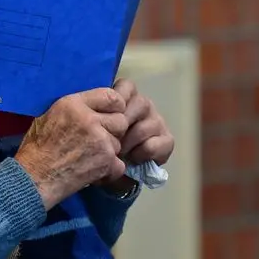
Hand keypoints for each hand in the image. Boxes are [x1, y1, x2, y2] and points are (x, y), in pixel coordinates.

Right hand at [14, 88, 128, 209]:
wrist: (34, 177)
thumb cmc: (37, 148)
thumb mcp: (50, 115)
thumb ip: (76, 109)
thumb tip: (94, 109)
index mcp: (74, 104)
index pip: (111, 96)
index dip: (114, 107)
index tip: (109, 115)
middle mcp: (90, 119)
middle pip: (120, 121)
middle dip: (113, 131)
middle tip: (98, 140)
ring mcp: (100, 141)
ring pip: (119, 144)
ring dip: (108, 152)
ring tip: (89, 158)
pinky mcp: (106, 162)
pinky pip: (120, 165)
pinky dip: (110, 171)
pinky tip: (94, 172)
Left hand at [96, 78, 174, 193]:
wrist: (112, 172)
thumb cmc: (98, 146)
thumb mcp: (92, 129)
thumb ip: (94, 114)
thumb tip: (91, 110)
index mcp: (126, 98)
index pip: (127, 86)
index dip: (117, 98)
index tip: (105, 115)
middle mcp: (144, 106)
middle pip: (140, 103)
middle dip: (123, 124)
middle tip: (110, 138)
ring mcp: (157, 122)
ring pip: (149, 124)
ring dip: (131, 141)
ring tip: (118, 153)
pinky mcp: (166, 140)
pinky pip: (160, 142)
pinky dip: (144, 152)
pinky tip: (133, 158)